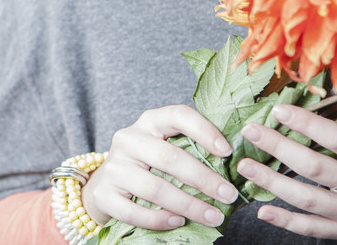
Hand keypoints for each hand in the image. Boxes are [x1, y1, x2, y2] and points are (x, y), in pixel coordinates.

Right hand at [82, 105, 239, 230]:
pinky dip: (160, 220)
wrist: (105, 182)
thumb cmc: (147, 162)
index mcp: (149, 121)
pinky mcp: (104, 194)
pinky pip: (134, 212)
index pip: (178, 115)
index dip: (204, 130)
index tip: (227, 151)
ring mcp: (114, 167)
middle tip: (229, 195)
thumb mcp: (164, 145)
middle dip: (204, 179)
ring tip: (213, 216)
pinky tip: (180, 221)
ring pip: (155, 188)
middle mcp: (129, 139)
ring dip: (189, 205)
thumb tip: (232, 163)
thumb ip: (189, 147)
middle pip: (170, 158)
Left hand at [236, 104, 336, 244]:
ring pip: (305, 198)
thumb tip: (306, 110)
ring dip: (271, 182)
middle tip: (250, 131)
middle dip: (277, 147)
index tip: (279, 110)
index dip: (306, 122)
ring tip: (245, 167)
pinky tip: (262, 209)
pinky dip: (284, 220)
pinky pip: (310, 227)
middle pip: (313, 167)